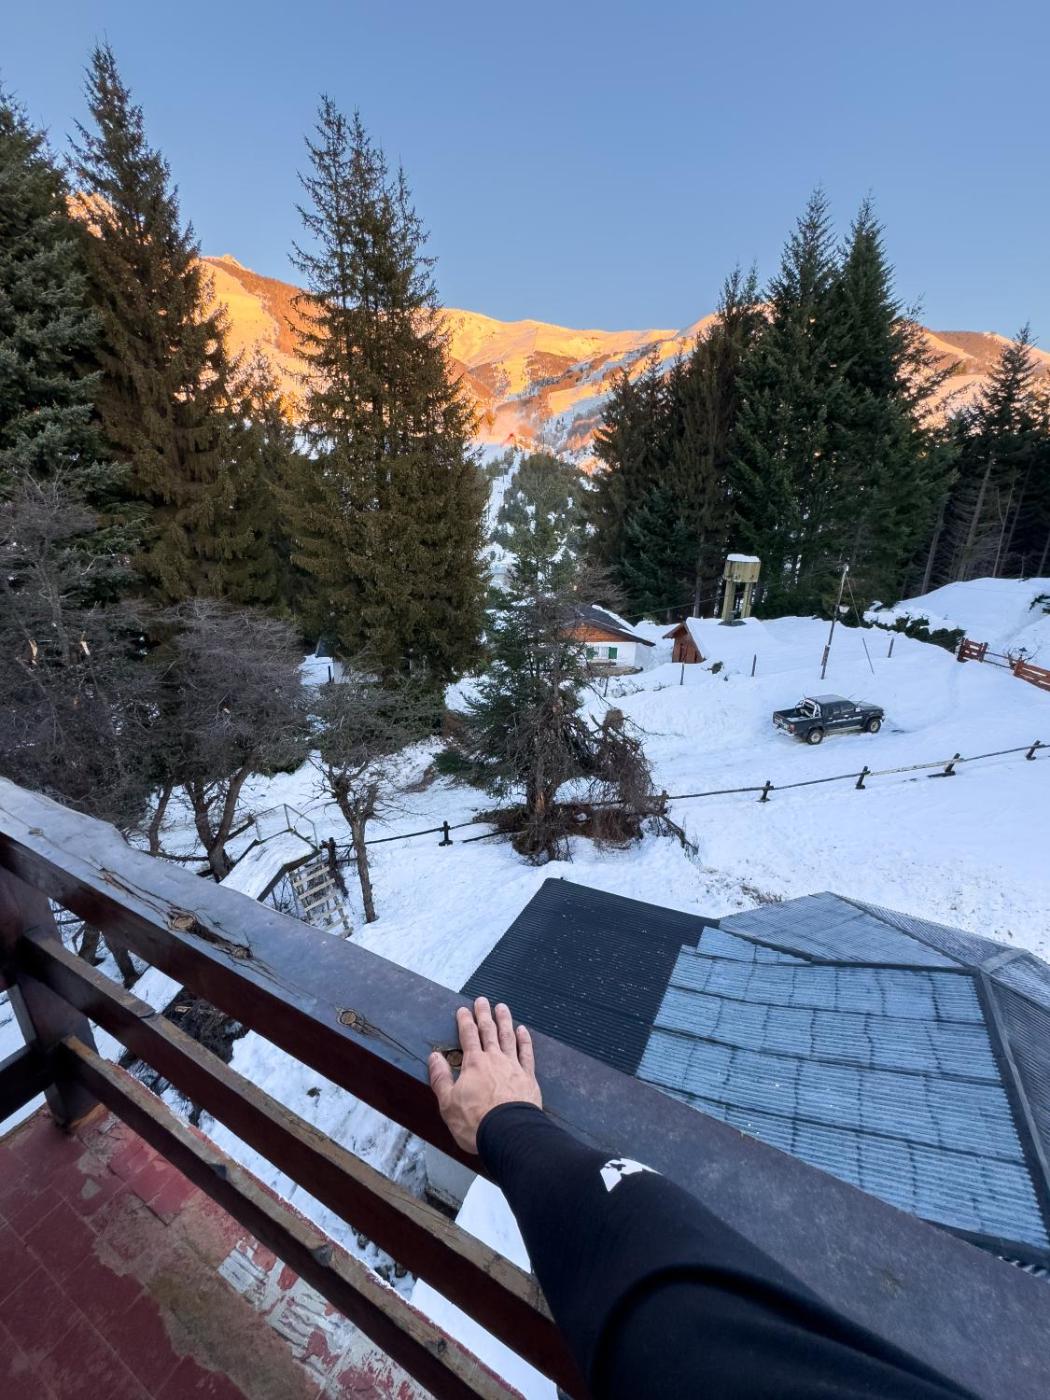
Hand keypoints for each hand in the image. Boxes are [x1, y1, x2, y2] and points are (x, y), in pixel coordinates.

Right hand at [428, 997, 541, 1153]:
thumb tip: (434, 1057)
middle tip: (482, 1000)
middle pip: (489, 1031)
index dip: (465, 1021)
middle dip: (484, 1015)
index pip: (468, 1036)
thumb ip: (440, 1077)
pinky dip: (524, 1040)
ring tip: (502, 1007)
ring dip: (504, 1021)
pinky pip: (526, 1053)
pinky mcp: (528, 1077)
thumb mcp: (447, 1103)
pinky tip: (523, 1031)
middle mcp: (494, 1059)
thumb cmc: (475, 1122)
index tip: (463, 1009)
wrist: (508, 1133)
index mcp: (474, 1064)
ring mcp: (513, 1066)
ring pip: (508, 1037)